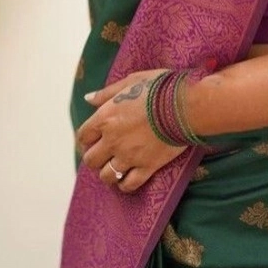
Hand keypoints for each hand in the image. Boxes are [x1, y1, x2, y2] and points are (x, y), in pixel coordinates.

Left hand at [76, 69, 186, 193]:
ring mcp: (129, 156)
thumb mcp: (130, 81)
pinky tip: (128, 179)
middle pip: (91, 160)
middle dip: (95, 157)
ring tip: (116, 166)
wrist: (184, 104)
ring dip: (108, 173)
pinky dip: (125, 185)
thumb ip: (107, 93)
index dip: (86, 139)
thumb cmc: (158, 88)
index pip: (83, 136)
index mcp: (105, 118)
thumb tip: (88, 98)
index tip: (94, 138)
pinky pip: (129, 185)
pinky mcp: (147, 167)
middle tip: (105, 153)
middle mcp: (113, 140)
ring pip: (107, 176)